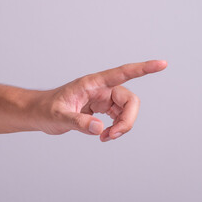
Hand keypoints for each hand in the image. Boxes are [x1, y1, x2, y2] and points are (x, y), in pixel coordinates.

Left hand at [31, 60, 166, 141]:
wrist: (39, 113)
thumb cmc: (46, 109)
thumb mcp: (58, 117)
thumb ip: (78, 122)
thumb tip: (100, 129)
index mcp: (92, 84)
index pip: (122, 73)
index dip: (143, 68)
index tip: (162, 64)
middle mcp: (101, 89)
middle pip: (130, 100)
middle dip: (128, 120)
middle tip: (113, 135)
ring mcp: (103, 98)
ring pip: (126, 110)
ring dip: (122, 126)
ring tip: (105, 137)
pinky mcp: (101, 108)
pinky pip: (119, 116)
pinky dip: (117, 128)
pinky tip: (104, 135)